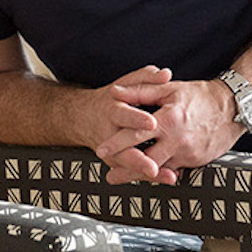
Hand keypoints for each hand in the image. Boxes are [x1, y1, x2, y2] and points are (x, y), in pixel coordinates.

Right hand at [89, 65, 171, 182]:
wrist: (83, 117)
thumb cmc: (111, 99)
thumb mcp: (125, 84)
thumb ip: (145, 78)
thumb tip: (165, 73)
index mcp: (112, 111)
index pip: (123, 115)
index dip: (136, 119)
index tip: (152, 123)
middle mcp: (109, 134)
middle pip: (122, 148)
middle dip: (139, 159)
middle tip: (154, 166)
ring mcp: (111, 151)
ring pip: (128, 165)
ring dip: (147, 173)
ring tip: (167, 176)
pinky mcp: (116, 162)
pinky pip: (132, 171)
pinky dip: (149, 176)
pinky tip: (167, 177)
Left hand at [97, 73, 240, 184]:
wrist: (234, 107)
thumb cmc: (202, 96)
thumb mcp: (170, 89)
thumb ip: (141, 91)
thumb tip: (117, 92)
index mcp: (167, 120)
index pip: (135, 134)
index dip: (116, 144)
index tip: (101, 150)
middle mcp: (176, 140)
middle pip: (145, 161)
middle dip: (126, 170)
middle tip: (110, 176)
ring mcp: (187, 153)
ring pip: (159, 170)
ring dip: (142, 175)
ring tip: (126, 177)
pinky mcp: (196, 161)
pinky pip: (174, 169)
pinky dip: (162, 172)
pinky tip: (153, 174)